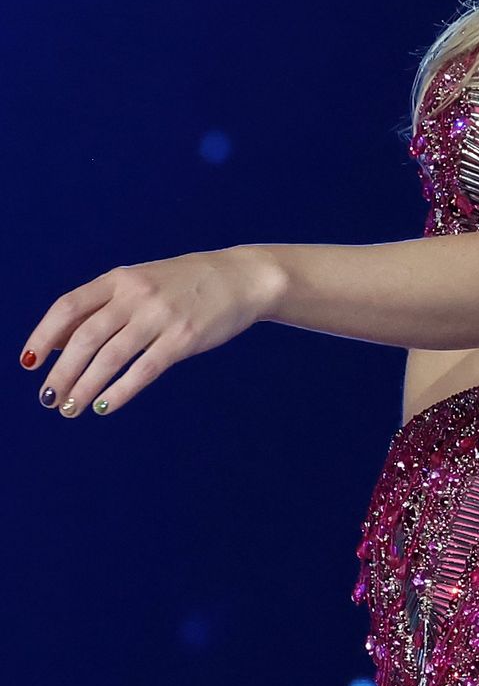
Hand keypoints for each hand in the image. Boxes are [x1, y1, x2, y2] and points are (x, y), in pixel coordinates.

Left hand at [19, 245, 282, 418]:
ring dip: (85, 387)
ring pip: (110, 358)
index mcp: (120, 279)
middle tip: (50, 398)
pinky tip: (105, 406)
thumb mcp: (141, 282)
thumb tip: (60, 343)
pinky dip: (119, 392)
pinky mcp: (183, 339)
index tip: (29, 363)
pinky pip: (143, 371)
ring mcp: (160, 316)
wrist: (242, 277)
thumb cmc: (187, 284)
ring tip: (71, 408)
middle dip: (62, 373)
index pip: (68, 307)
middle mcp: (136, 295)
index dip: (44, 337)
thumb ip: (104, 307)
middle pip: (85, 338)